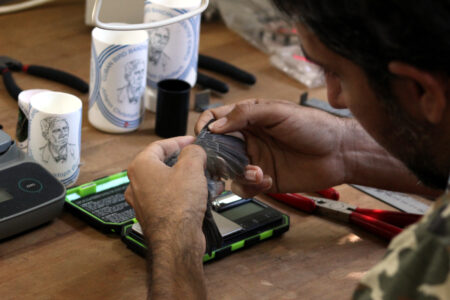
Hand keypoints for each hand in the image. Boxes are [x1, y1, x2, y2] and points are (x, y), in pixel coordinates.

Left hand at [125, 136, 206, 250]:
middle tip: (202, 160)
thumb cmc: (178, 207)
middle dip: (188, 162)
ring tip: (209, 178)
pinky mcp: (157, 216)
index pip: (159, 146)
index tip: (192, 141)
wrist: (177, 242)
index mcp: (141, 167)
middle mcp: (138, 185)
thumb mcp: (192, 168)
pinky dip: (188, 194)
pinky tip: (206, 195)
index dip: (179, 141)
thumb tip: (194, 150)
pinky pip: (173, 199)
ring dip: (192, 179)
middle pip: (165, 165)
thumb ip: (193, 152)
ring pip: (171, 183)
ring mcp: (146, 202)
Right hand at [195, 99, 346, 196]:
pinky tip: (267, 179)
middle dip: (217, 158)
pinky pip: (245, 187)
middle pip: (217, 148)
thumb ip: (245, 114)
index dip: (204, 127)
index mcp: (248, 118)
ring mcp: (255, 159)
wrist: (339, 153)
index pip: (215, 120)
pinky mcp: (263, 179)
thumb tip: (216, 126)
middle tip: (225, 163)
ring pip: (229, 171)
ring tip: (257, 172)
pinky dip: (251, 187)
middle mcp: (248, 139)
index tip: (202, 138)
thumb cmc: (314, 126)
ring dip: (238, 174)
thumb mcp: (278, 112)